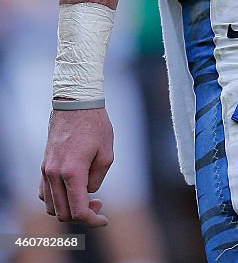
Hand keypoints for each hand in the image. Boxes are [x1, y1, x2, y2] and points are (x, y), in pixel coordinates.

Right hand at [39, 108, 113, 225]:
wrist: (76, 102)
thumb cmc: (95, 125)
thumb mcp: (107, 153)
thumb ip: (97, 179)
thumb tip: (88, 192)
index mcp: (72, 172)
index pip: (78, 211)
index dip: (92, 221)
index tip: (104, 220)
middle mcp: (54, 174)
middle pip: (63, 213)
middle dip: (82, 215)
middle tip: (99, 203)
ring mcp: (46, 170)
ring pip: (51, 206)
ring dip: (68, 208)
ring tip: (86, 196)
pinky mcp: (43, 165)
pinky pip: (44, 193)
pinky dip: (56, 199)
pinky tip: (72, 189)